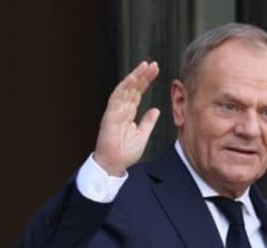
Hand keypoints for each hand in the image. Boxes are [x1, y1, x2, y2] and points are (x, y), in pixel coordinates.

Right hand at [93, 61, 160, 176]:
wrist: (115, 164)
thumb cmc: (126, 152)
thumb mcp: (142, 135)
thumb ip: (148, 122)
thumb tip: (156, 110)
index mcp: (128, 113)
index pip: (137, 93)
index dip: (145, 81)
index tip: (155, 71)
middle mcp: (121, 109)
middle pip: (132, 88)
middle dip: (142, 75)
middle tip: (153, 64)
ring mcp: (115, 110)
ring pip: (125, 88)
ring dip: (135, 76)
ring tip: (145, 66)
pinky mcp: (110, 115)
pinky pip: (117, 97)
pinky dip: (125, 86)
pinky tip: (133, 77)